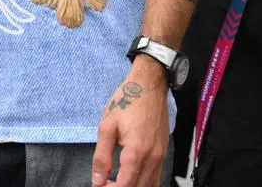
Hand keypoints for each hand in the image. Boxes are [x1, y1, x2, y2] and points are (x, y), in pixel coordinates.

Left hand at [92, 60, 168, 186]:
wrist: (149, 85)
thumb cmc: (127, 101)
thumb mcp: (107, 126)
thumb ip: (102, 156)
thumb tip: (97, 179)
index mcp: (137, 151)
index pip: (125, 185)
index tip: (99, 186)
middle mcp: (153, 157)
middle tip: (105, 183)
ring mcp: (161, 156)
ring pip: (150, 185)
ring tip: (116, 182)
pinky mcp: (164, 152)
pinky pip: (157, 176)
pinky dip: (144, 182)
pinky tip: (132, 177)